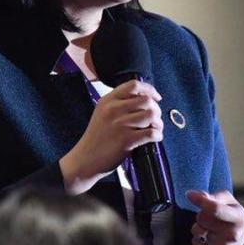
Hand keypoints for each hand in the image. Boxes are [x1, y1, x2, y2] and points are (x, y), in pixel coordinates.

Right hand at [60, 79, 162, 193]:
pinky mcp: (126, 140)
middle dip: (156, 109)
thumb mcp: (102, 113)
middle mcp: (113, 110)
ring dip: (158, 123)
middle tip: (155, 119)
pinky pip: (151, 133)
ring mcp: (120, 125)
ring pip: (151, 115)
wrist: (85, 159)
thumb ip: (119, 104)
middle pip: (146, 100)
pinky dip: (157, 135)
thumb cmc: (96, 138)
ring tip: (155, 129)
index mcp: (108, 100)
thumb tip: (144, 100)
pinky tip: (154, 138)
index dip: (149, 90)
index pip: (134, 85)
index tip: (156, 97)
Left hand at [186, 190, 243, 244]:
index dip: (200, 201)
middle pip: (202, 218)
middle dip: (202, 214)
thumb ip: (211, 196)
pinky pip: (195, 243)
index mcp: (239, 217)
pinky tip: (207, 238)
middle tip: (210, 217)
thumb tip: (192, 195)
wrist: (238, 236)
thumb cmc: (229, 213)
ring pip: (197, 231)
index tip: (189, 195)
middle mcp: (234, 234)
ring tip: (210, 227)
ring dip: (199, 227)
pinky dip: (197, 240)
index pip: (215, 209)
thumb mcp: (226, 200)